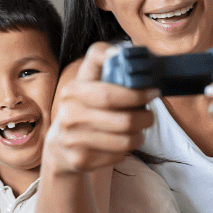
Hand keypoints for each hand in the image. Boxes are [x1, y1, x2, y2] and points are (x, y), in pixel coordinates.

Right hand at [44, 42, 159, 172]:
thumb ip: (101, 57)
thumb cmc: (83, 106)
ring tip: (139, 129)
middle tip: (150, 115)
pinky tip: (121, 141)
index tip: (152, 91)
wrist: (59, 145)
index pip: (109, 94)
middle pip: (123, 121)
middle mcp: (68, 115)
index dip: (136, 94)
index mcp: (73, 90)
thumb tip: (122, 51)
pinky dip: (125, 149)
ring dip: (139, 135)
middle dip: (145, 118)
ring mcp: (72, 140)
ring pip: (125, 141)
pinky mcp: (80, 160)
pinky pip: (118, 156)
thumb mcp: (87, 78)